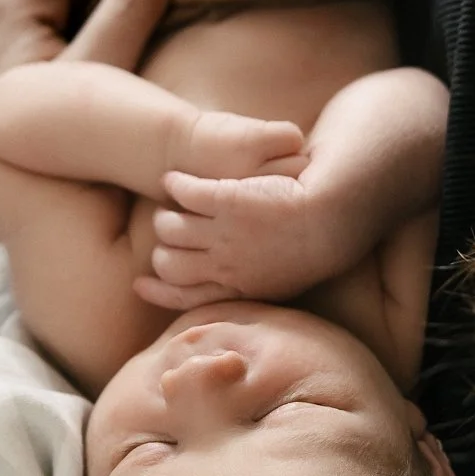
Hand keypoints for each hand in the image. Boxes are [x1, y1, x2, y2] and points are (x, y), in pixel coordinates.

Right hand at [136, 166, 337, 309]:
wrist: (334, 217)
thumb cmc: (315, 246)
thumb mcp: (280, 278)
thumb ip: (248, 284)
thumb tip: (226, 285)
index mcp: (238, 287)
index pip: (183, 297)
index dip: (158, 291)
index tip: (140, 284)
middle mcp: (224, 264)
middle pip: (168, 263)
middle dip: (160, 252)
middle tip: (165, 237)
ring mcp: (223, 231)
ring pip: (169, 226)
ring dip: (165, 216)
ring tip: (171, 205)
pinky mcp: (226, 198)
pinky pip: (183, 191)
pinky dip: (175, 184)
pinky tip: (176, 178)